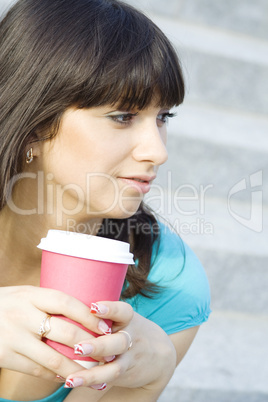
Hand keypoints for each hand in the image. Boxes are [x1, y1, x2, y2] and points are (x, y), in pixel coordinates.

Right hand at [0, 286, 126, 380]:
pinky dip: (55, 375)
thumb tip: (85, 308)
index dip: (88, 315)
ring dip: (76, 368)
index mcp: (30, 295)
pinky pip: (36, 369)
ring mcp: (12, 338)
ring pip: (53, 358)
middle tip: (107, 353)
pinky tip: (68, 376)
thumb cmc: (6, 303)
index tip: (105, 327)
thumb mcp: (25, 293)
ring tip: (94, 373)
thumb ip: (48, 301)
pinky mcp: (5, 356)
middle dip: (89, 345)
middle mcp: (22, 315)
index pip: (66, 302)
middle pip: (64, 331)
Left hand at [64, 303, 175, 394]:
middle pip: (118, 342)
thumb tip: (68, 298)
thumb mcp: (123, 316)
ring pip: (114, 367)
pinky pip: (108, 380)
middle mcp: (130, 338)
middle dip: (99, 346)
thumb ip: (103, 311)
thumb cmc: (129, 328)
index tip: (93, 307)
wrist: (159, 355)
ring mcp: (128, 358)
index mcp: (129, 319)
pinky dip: (91, 381)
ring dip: (93, 373)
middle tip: (79, 347)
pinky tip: (72, 382)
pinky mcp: (123, 374)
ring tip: (72, 377)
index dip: (110, 309)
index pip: (122, 311)